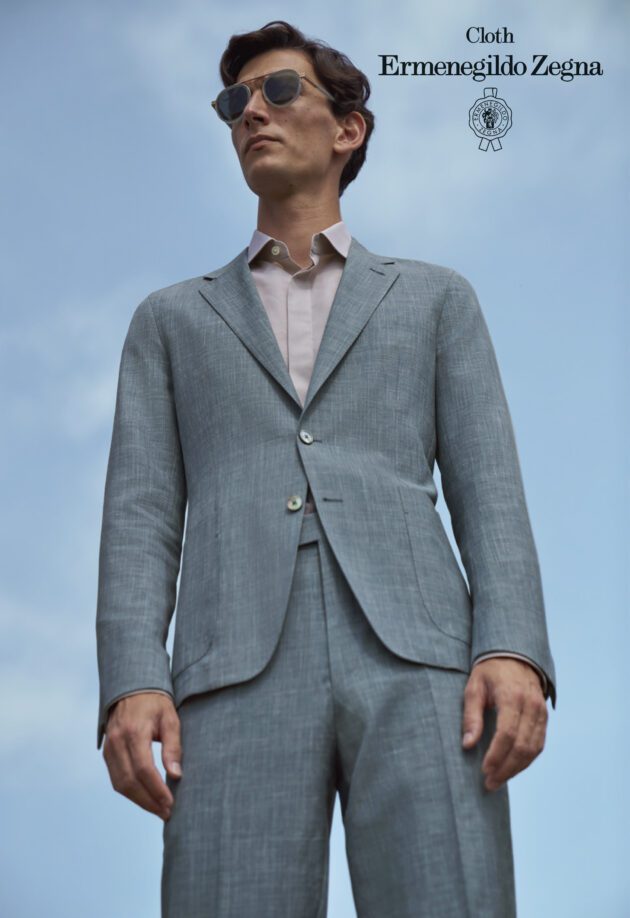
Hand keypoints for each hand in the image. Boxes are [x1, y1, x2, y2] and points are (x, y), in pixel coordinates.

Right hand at [102, 692, 182, 820]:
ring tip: (159, 809)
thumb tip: (176, 775)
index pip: (143, 769)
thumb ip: (173, 746)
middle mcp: (117, 742)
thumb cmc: (155, 703)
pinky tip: (146, 797)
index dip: (156, 790)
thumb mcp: (170, 718)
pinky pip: (116, 778)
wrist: (131, 688)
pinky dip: (130, 792)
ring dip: (139, 801)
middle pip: (129, 782)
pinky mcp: (107, 753)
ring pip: (120, 784)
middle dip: (149, 801)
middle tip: (167, 813)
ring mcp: (109, 748)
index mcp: (134, 732)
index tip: (171, 804)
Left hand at [461, 658, 547, 791]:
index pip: (507, 734)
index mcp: (512, 697)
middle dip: (506, 768)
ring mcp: (541, 712)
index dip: (496, 756)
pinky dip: (527, 760)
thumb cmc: (490, 672)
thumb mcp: (474, 688)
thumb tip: (468, 745)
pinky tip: (512, 768)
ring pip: (533, 749)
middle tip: (489, 783)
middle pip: (522, 746)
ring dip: (516, 768)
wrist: (514, 655)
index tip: (484, 770)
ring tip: (499, 780)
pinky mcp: (544, 718)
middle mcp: (531, 706)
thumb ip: (471, 716)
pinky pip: (539, 744)